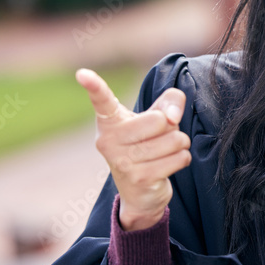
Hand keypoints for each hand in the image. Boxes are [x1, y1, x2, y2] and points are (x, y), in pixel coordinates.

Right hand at [76, 68, 191, 230]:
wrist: (141, 191)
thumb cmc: (148, 143)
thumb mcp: (159, 115)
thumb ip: (171, 101)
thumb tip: (172, 117)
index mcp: (109, 121)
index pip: (101, 99)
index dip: (94, 85)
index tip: (82, 73)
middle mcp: (108, 140)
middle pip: (160, 120)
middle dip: (172, 127)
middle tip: (159, 137)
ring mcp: (122, 161)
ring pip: (175, 140)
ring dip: (180, 145)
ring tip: (164, 151)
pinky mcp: (139, 179)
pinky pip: (180, 158)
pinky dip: (183, 159)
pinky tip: (168, 165)